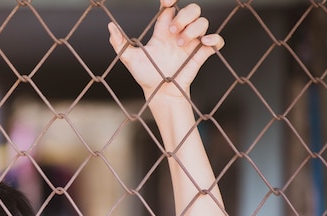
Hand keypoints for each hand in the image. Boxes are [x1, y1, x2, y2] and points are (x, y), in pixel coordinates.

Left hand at [108, 0, 223, 99]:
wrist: (159, 94)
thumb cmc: (145, 75)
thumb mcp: (129, 59)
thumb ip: (119, 43)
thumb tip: (110, 26)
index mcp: (163, 30)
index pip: (171, 7)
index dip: (170, 0)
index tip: (166, 2)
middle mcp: (179, 33)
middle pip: (191, 9)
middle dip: (184, 16)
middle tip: (173, 31)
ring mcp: (191, 43)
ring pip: (203, 21)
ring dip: (193, 29)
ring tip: (180, 44)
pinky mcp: (201, 54)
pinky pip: (216, 40)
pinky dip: (214, 38)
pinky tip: (204, 42)